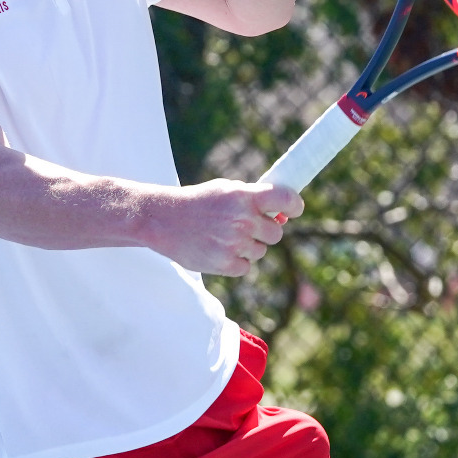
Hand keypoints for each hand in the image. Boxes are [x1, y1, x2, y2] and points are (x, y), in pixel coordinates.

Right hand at [142, 179, 304, 276]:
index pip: (286, 200)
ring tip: (223, 237)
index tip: (293, 211)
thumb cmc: (198, 203)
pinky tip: (218, 249)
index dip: (295, 206)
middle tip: (244, 227)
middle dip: (264, 231)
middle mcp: (243, 219)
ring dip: (247, 247)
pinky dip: (235, 262)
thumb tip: (284, 216)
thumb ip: (254, 199)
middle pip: (275, 234)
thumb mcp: (225, 190)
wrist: (162, 220)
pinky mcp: (225, 264)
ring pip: (260, 251)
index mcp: (245, 196)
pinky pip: (246, 266)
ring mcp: (235, 243)